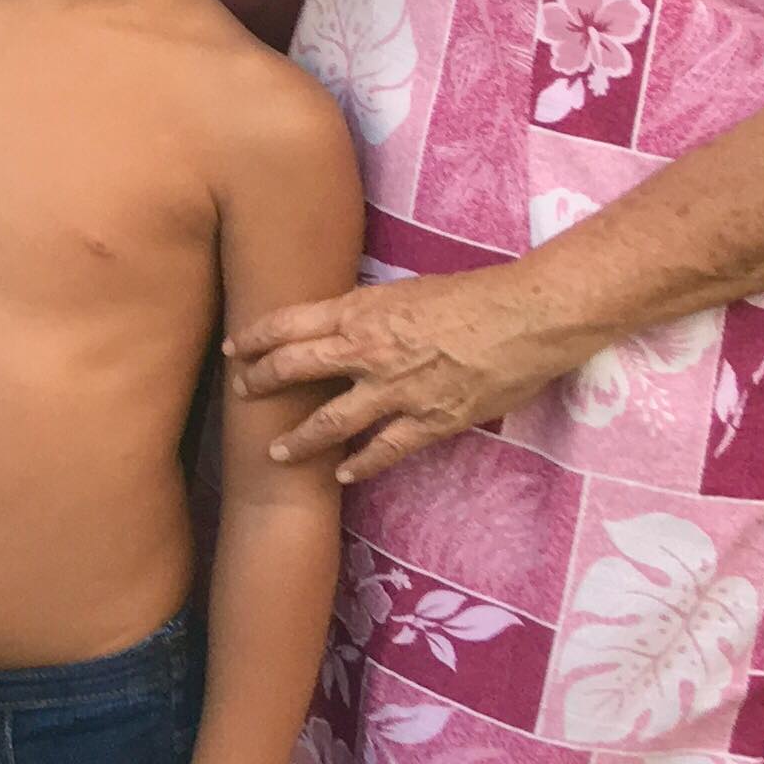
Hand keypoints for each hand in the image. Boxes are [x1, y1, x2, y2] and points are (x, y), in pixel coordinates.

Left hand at [229, 264, 595, 486]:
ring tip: (276, 452)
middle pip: (294, 368)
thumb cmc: (471, 294)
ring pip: (330, 421)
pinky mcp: (430, 420)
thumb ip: (366, 310)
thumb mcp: (403, 290)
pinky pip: (385, 449)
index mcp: (359, 311)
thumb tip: (339, 322)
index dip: (254, 339)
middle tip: (242, 393)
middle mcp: (367, 350)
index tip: (236, 349)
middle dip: (260, 383)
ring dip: (299, 438)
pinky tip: (343, 473)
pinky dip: (360, 463)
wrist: (527, 317)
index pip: (287, 325)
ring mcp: (397, 389)